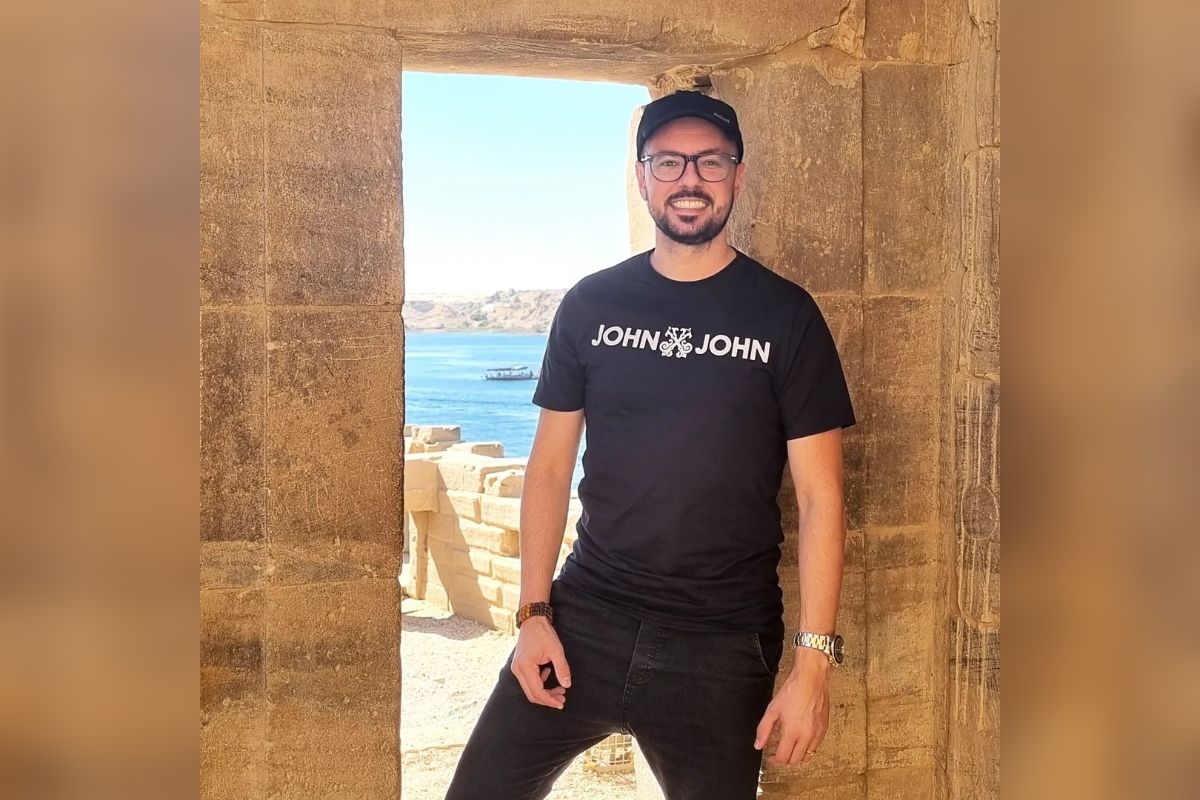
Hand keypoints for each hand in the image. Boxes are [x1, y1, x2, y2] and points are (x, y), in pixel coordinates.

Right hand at [510, 616, 572, 708]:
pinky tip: (549, 673)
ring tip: (560, 689)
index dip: (550, 700)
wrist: (533, 620)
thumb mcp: (556, 650)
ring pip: (530, 688)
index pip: (537, 692)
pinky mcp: (519, 665)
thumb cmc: (544, 633)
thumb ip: (562, 668)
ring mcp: (516, 668)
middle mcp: (517, 669)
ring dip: (544, 691)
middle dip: (547, 699)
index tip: (561, 703)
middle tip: (562, 699)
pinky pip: (528, 681)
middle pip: (532, 694)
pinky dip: (540, 682)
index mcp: (525, 666)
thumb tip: (567, 685)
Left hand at [753, 646, 830, 765]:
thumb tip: (758, 744)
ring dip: (797, 755)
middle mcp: (806, 736)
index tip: (770, 755)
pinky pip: (816, 747)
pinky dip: (807, 748)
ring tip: (789, 747)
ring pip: (807, 756)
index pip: (783, 758)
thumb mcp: (772, 709)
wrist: (811, 679)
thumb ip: (764, 729)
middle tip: (778, 752)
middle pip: (795, 761)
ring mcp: (817, 734)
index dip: (774, 759)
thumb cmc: (793, 691)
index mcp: (792, 732)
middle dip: (785, 759)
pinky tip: (801, 739)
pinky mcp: (824, 729)